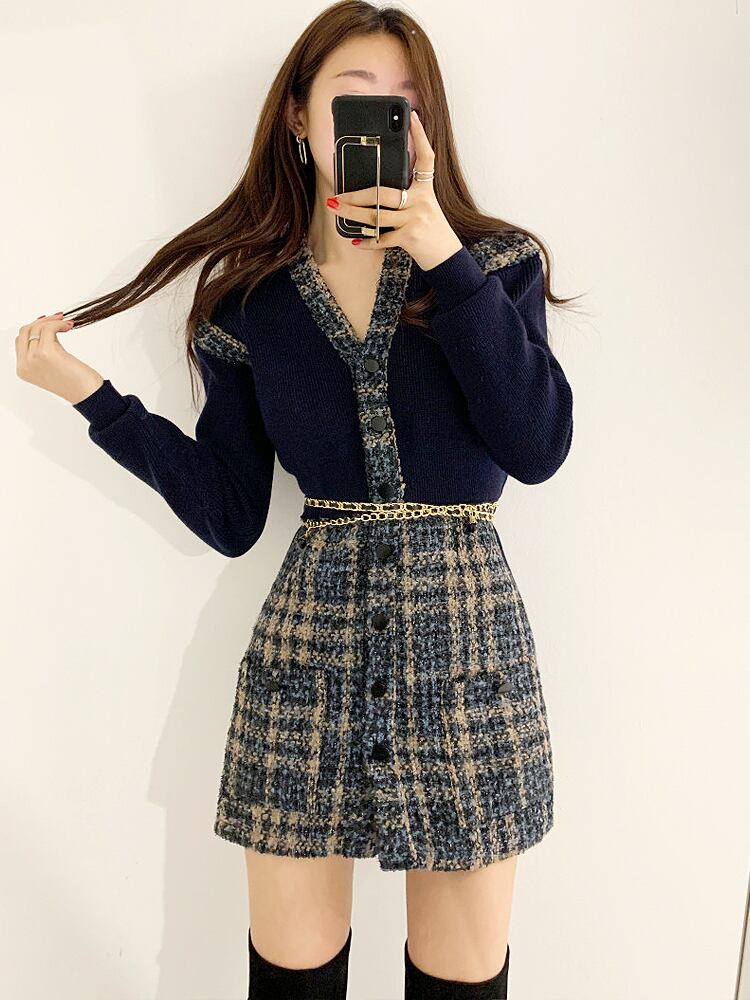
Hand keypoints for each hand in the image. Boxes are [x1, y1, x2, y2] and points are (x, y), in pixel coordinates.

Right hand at [16, 312, 104, 403]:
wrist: (87, 394)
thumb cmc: (75, 382)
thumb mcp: (51, 365)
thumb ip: (43, 349)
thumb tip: (45, 328)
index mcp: (23, 369)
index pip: (20, 340)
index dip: (34, 328)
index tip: (48, 322)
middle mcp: (25, 364)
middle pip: (25, 331)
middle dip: (42, 321)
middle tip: (59, 319)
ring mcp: (33, 358)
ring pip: (37, 328)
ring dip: (53, 321)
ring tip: (67, 324)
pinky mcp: (46, 353)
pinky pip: (48, 328)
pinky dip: (59, 324)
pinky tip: (68, 327)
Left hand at [325, 109, 462, 270]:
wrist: (446, 257)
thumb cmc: (430, 231)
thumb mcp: (423, 207)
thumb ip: (406, 196)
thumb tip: (373, 193)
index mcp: (426, 190)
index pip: (426, 158)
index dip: (421, 136)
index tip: (412, 117)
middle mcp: (422, 201)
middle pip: (383, 192)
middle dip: (356, 195)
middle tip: (338, 195)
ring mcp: (415, 219)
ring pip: (377, 214)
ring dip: (352, 213)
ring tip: (336, 209)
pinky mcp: (410, 237)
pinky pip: (382, 238)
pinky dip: (367, 241)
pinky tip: (355, 241)